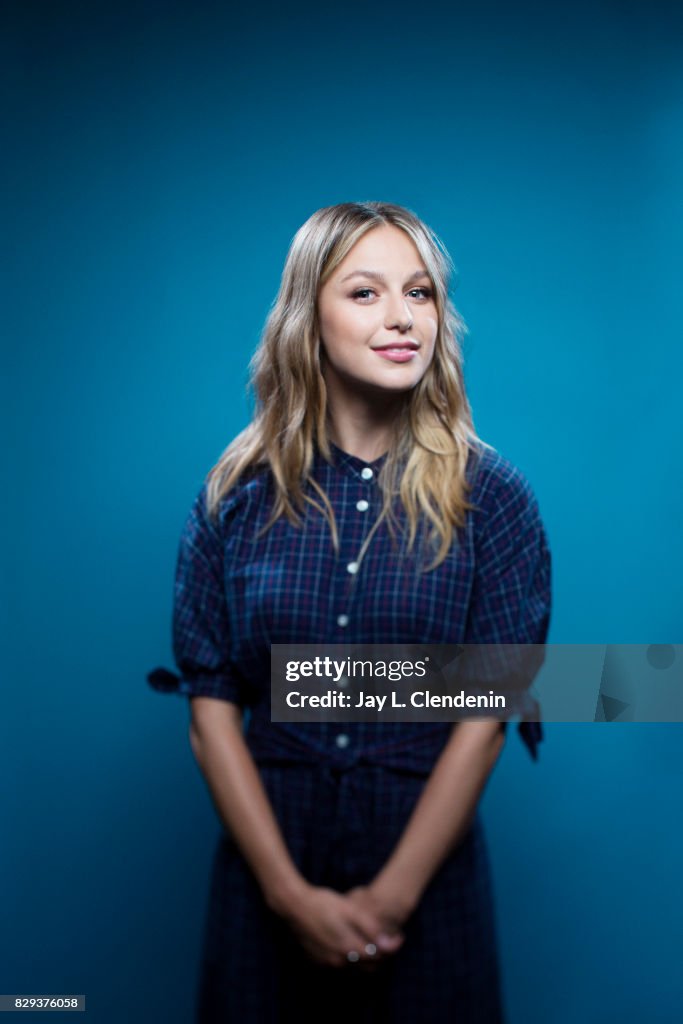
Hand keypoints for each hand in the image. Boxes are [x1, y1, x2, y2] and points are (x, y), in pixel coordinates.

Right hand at [279, 883, 403, 968]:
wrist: (294, 906)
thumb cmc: (323, 903)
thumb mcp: (350, 909)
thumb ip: (370, 927)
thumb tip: (388, 942)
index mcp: (349, 948)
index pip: (380, 956)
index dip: (393, 947)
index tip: (399, 936)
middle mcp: (339, 962)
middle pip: (370, 967)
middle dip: (383, 956)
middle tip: (388, 940)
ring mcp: (328, 964)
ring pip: (356, 970)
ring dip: (368, 960)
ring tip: (372, 942)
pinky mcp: (319, 962)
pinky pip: (342, 967)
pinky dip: (352, 960)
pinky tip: (352, 944)